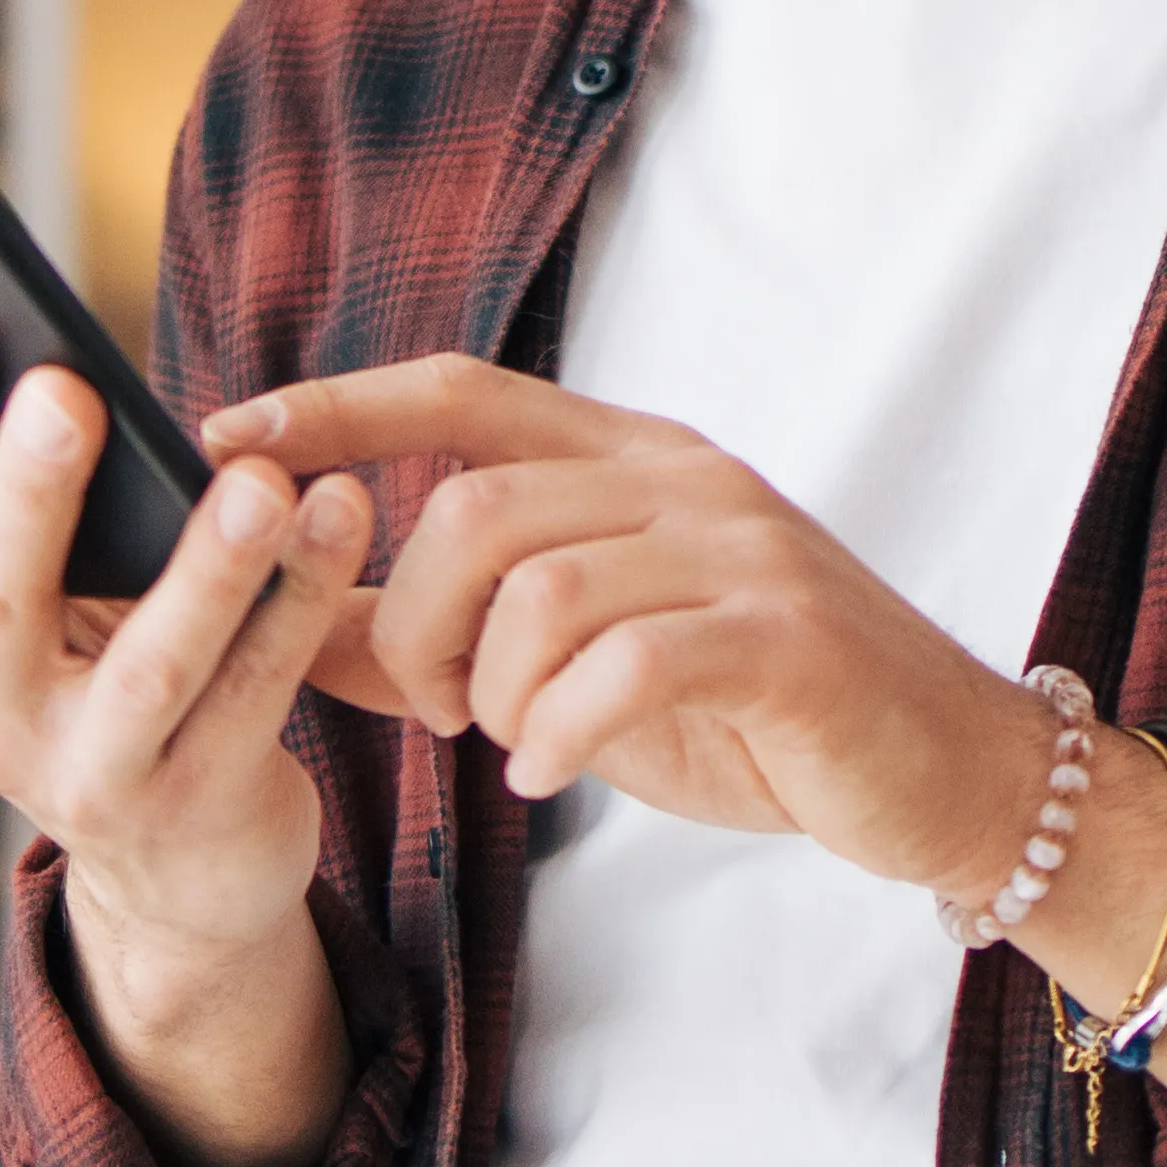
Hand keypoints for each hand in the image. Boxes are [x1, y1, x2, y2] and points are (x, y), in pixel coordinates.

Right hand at [0, 335, 378, 968]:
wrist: (181, 874)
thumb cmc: (107, 680)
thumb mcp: (40, 616)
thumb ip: (21, 513)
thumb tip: (11, 354)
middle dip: (30, 493)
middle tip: (68, 390)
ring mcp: (92, 775)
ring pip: (150, 666)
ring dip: (208, 568)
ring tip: (261, 481)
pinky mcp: (198, 803)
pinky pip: (258, 688)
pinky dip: (302, 598)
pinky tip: (340, 513)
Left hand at [196, 357, 1043, 905]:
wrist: (943, 772)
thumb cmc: (752, 714)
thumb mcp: (581, 665)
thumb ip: (445, 634)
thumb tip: (285, 619)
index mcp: (630, 459)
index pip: (459, 391)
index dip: (336, 407)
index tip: (224, 437)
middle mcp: (683, 480)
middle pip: (474, 503)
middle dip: (409, 618)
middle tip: (427, 706)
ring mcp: (742, 552)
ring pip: (540, 584)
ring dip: (486, 686)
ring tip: (508, 740)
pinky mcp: (787, 640)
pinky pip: (627, 664)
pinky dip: (560, 731)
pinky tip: (552, 775)